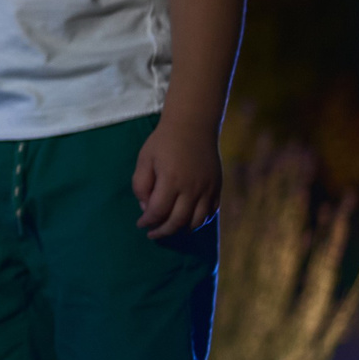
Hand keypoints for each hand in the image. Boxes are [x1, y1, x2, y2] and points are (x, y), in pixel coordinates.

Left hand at [132, 118, 220, 237]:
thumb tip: (146, 208)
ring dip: (182, 228)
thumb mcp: (144, 159)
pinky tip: (188, 220)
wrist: (194, 125)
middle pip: (177, 221)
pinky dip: (200, 221)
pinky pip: (211, 212)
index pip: (158, 212)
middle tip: (153, 234)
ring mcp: (207, 188)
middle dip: (162, 231)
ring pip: (197, 221)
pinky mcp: (217, 187)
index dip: (148, 221)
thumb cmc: (164, 141)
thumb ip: (141, 185)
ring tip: (170, 228)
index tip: (141, 224)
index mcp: (171, 180)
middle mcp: (191, 188)